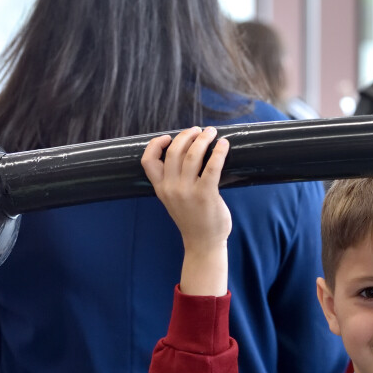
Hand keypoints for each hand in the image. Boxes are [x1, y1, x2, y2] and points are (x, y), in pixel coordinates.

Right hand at [141, 126, 231, 250]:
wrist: (203, 243)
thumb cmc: (192, 219)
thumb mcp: (173, 200)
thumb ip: (174, 181)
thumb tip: (187, 154)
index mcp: (160, 188)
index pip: (147, 161)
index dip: (155, 144)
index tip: (168, 137)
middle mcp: (171, 188)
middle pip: (174, 151)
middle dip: (186, 135)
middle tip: (199, 130)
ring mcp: (188, 191)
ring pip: (193, 155)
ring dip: (203, 139)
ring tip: (212, 133)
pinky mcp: (206, 194)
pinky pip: (212, 166)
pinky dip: (219, 152)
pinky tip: (224, 145)